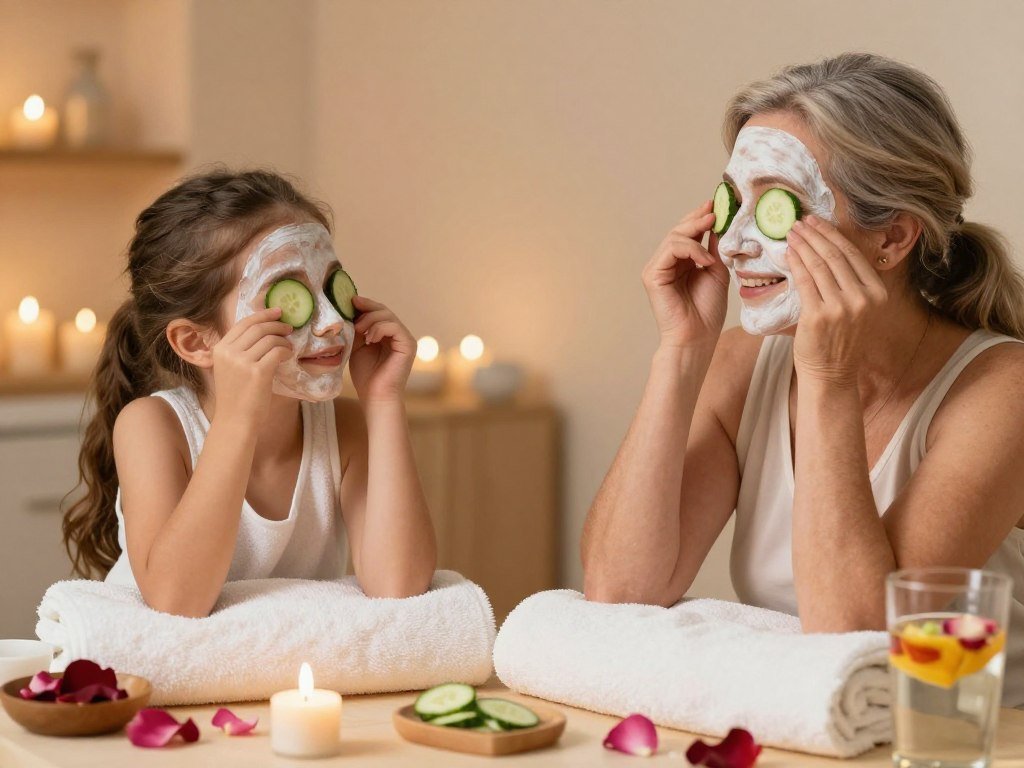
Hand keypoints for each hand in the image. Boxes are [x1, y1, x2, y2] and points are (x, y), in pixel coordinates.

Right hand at [211, 307, 293, 422]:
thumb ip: (240, 350)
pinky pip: (277, 352)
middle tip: (289, 328)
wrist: (235, 421)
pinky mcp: (258, 372)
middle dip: (276, 324)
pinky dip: (286, 351)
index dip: (262, 315)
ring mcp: (242, 362)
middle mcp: (229, 352)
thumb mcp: (230, 368)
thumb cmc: (236, 396)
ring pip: (270, 339)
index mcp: (220, 349)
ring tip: (289, 347)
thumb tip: (264, 330)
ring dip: (283, 340)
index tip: (277, 312)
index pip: (243, 323)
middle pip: (258, 328)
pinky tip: (288, 355)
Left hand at [349, 296, 415, 402]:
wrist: (375, 397)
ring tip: (358, 329)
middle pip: (384, 310)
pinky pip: (394, 326)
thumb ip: (357, 329)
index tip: (349, 301)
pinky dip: (379, 328)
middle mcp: (398, 334)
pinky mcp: (408, 345)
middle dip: (366, 307)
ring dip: (370, 319)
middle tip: (351, 307)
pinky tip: (369, 338)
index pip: (378, 312)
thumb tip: (350, 308)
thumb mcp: (357, 347)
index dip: (365, 305)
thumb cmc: (366, 376)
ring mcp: (405, 339)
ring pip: (388, 316)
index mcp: (387, 334)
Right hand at [642, 201, 730, 349]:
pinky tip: (705, 260)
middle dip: (697, 218)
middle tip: (715, 210)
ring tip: (714, 232)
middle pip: (678, 231)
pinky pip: (670, 250)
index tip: (716, 205)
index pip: (687, 234)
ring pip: (673, 237)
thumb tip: (717, 225)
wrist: (698, 337)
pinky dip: (690, 250)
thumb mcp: (717, 272)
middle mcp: (666, 263)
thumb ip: (714, 250)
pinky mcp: (652, 275)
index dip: (699, 218)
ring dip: (695, 232)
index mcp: (681, 263)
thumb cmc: (707, 312)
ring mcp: (657, 268)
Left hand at [785, 216, 887, 384]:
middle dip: (815, 235)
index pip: (853, 255)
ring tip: (792, 233)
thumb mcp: (857, 310)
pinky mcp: (818, 316)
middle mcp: (862, 299)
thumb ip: (851, 284)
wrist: (831, 374)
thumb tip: (829, 250)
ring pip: (818, 266)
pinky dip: (795, 263)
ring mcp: (840, 307)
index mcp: (877, 294)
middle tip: (800, 222)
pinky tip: (788, 253)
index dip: (832, 235)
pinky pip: (804, 281)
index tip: (817, 222)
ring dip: (803, 245)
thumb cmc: (840, 341)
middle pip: (835, 256)